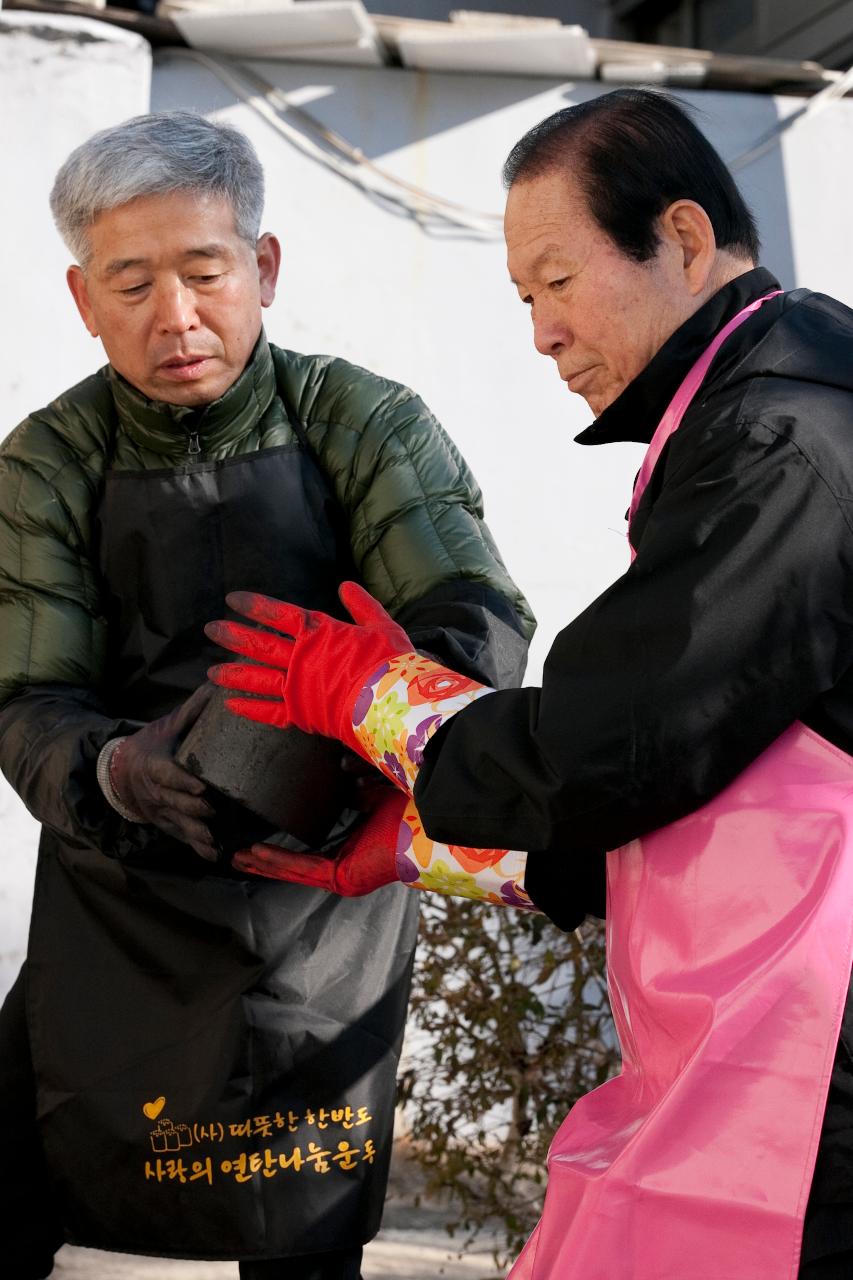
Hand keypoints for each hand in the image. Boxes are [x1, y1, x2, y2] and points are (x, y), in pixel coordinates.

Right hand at [110, 685, 217, 860]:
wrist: (121, 772)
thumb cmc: (151, 745)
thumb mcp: (168, 726)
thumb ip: (192, 710)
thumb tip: (217, 683)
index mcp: (155, 766)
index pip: (168, 775)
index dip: (182, 782)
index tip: (200, 788)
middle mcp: (156, 792)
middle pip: (174, 802)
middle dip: (192, 809)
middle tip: (212, 809)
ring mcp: (161, 811)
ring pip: (178, 824)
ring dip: (195, 833)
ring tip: (212, 840)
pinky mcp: (167, 824)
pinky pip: (181, 838)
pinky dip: (196, 847)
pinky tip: (213, 856)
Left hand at [205, 582, 411, 755]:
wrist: (392, 702)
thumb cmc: (389, 662)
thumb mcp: (381, 625)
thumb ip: (361, 605)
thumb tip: (346, 586)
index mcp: (318, 632)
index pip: (279, 614)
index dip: (255, 606)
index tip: (232, 600)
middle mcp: (300, 657)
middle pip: (260, 644)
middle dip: (233, 636)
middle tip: (212, 630)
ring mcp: (297, 686)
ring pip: (257, 678)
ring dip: (233, 674)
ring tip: (211, 672)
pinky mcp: (301, 713)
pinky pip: (269, 711)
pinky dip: (249, 709)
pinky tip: (230, 705)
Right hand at [232, 787, 405, 895]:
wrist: (429, 826)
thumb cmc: (410, 814)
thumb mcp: (372, 797)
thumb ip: (354, 792)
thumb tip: (343, 778)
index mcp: (355, 854)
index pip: (312, 854)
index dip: (285, 850)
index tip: (260, 842)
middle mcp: (348, 870)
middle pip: (297, 866)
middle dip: (265, 862)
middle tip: (236, 855)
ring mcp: (345, 877)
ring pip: (296, 870)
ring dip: (265, 863)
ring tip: (237, 856)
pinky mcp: (343, 878)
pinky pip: (304, 868)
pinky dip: (279, 861)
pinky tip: (256, 853)